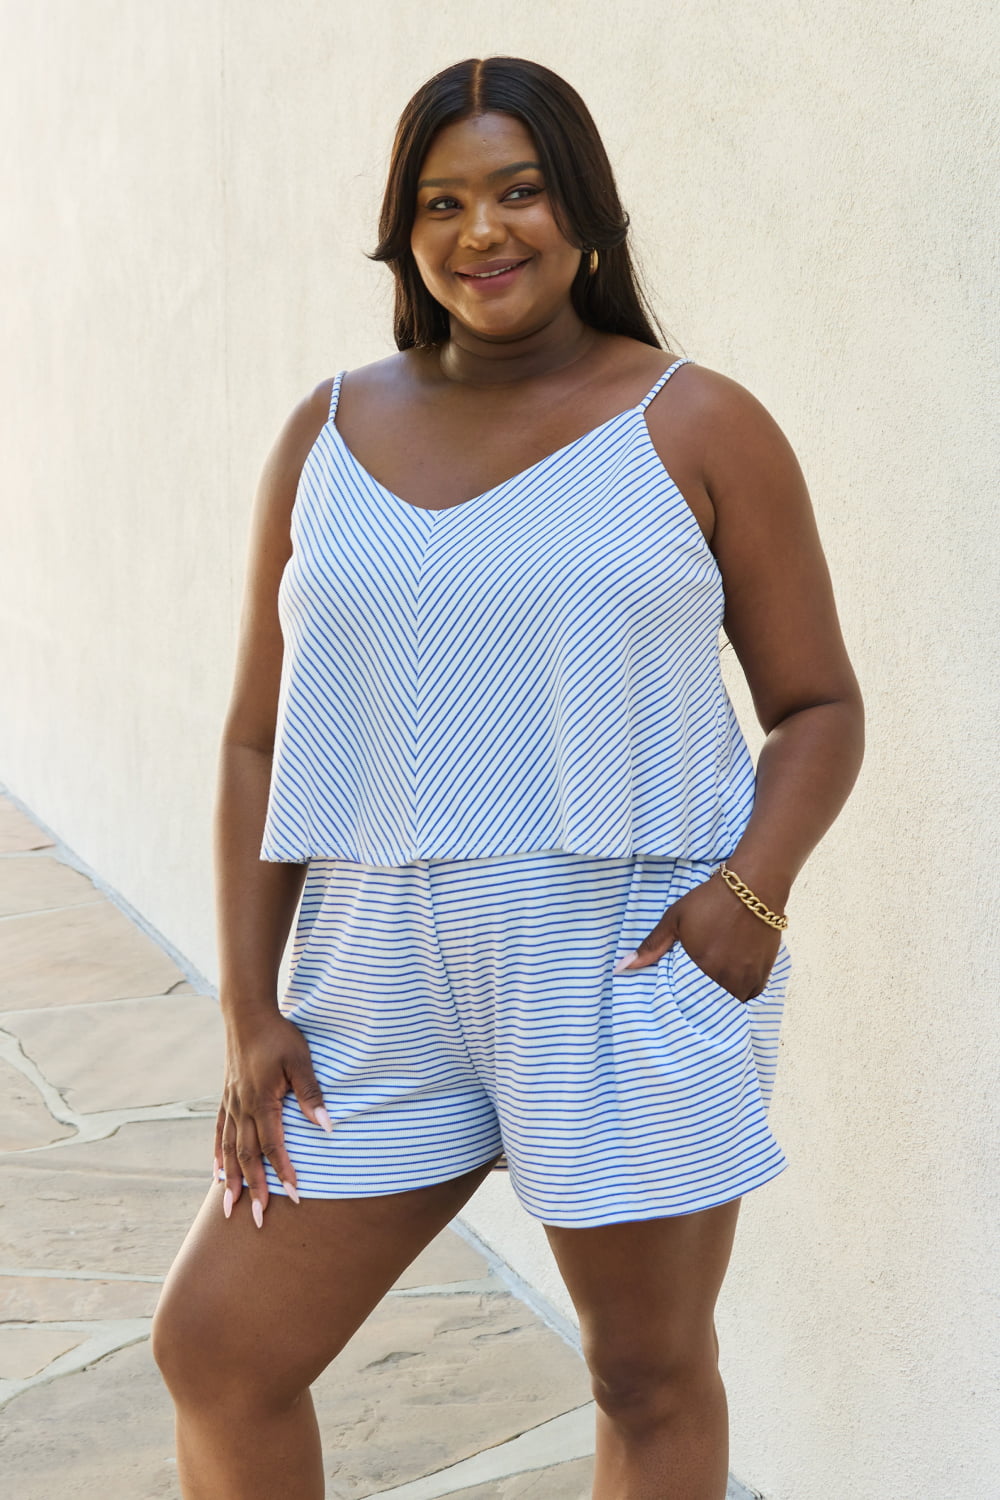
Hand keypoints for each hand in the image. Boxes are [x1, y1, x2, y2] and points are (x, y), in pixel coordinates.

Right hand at [213, 1008, 331, 1226]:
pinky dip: (218, 1156)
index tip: (293, 1197)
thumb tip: (326, 1126)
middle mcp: (242, 1107)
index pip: (273, 1145)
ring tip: (229, 1209)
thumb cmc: (279, 1035)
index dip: (283, 1172)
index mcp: (261, 1100)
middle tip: (258, 1220)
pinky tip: (218, 1174)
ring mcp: (231, 1103)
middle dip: (254, 1189)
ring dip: (232, 1180)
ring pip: (229, 1150)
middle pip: (247, 1156)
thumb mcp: (300, 1060)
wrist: (247, 1014)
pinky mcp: (226, 1097)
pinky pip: (219, 1133)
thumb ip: (311, 1094)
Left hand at [612, 872, 781, 1001]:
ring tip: (712, 989)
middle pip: (711, 1004)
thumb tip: (621, 968)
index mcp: (703, 968)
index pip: (688, 1001)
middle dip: (702, 1003)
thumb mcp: (674, 919)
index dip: (682, 1003)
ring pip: (733, 1001)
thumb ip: (651, 946)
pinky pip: (751, 995)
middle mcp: (727, 978)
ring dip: (722, 998)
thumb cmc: (710, 901)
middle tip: (693, 996)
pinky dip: (742, 991)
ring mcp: (748, 977)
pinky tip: (732, 980)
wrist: (754, 887)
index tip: (677, 1000)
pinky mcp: (764, 973)